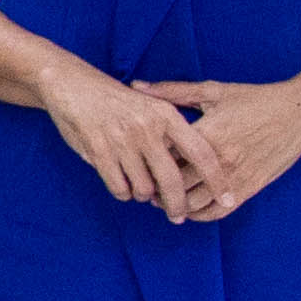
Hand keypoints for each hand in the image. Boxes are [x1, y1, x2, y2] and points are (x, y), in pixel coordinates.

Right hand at [34, 54, 222, 218]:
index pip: (202, 153)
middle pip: (172, 181)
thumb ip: (173, 131)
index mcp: (166, 115)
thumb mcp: (152, 104)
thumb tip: (196, 167)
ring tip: (139, 186)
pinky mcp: (99, 151)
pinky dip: (122, 192)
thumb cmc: (117, 99)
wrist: (73, 84)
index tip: (228, 199)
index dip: (217, 180)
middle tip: (178, 216)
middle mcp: (147, 128)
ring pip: (144, 189)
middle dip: (177, 205)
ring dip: (143, 195)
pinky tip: (122, 182)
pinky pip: (120, 188)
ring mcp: (122, 140)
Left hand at [136, 81, 300, 219]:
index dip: (145, 160)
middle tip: (143, 183)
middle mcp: (218, 159)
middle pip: (174, 183)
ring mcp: (234, 177)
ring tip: (162, 199)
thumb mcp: (212, 90)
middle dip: (155, 186)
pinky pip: (218, 212)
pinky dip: (199, 215)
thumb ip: (172, 91)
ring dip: (174, 204)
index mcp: (206, 133)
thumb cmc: (254, 99)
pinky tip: (188, 208)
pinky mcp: (249, 188)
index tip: (134, 159)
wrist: (299, 113)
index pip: (164, 154)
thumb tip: (137, 87)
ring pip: (193, 203)